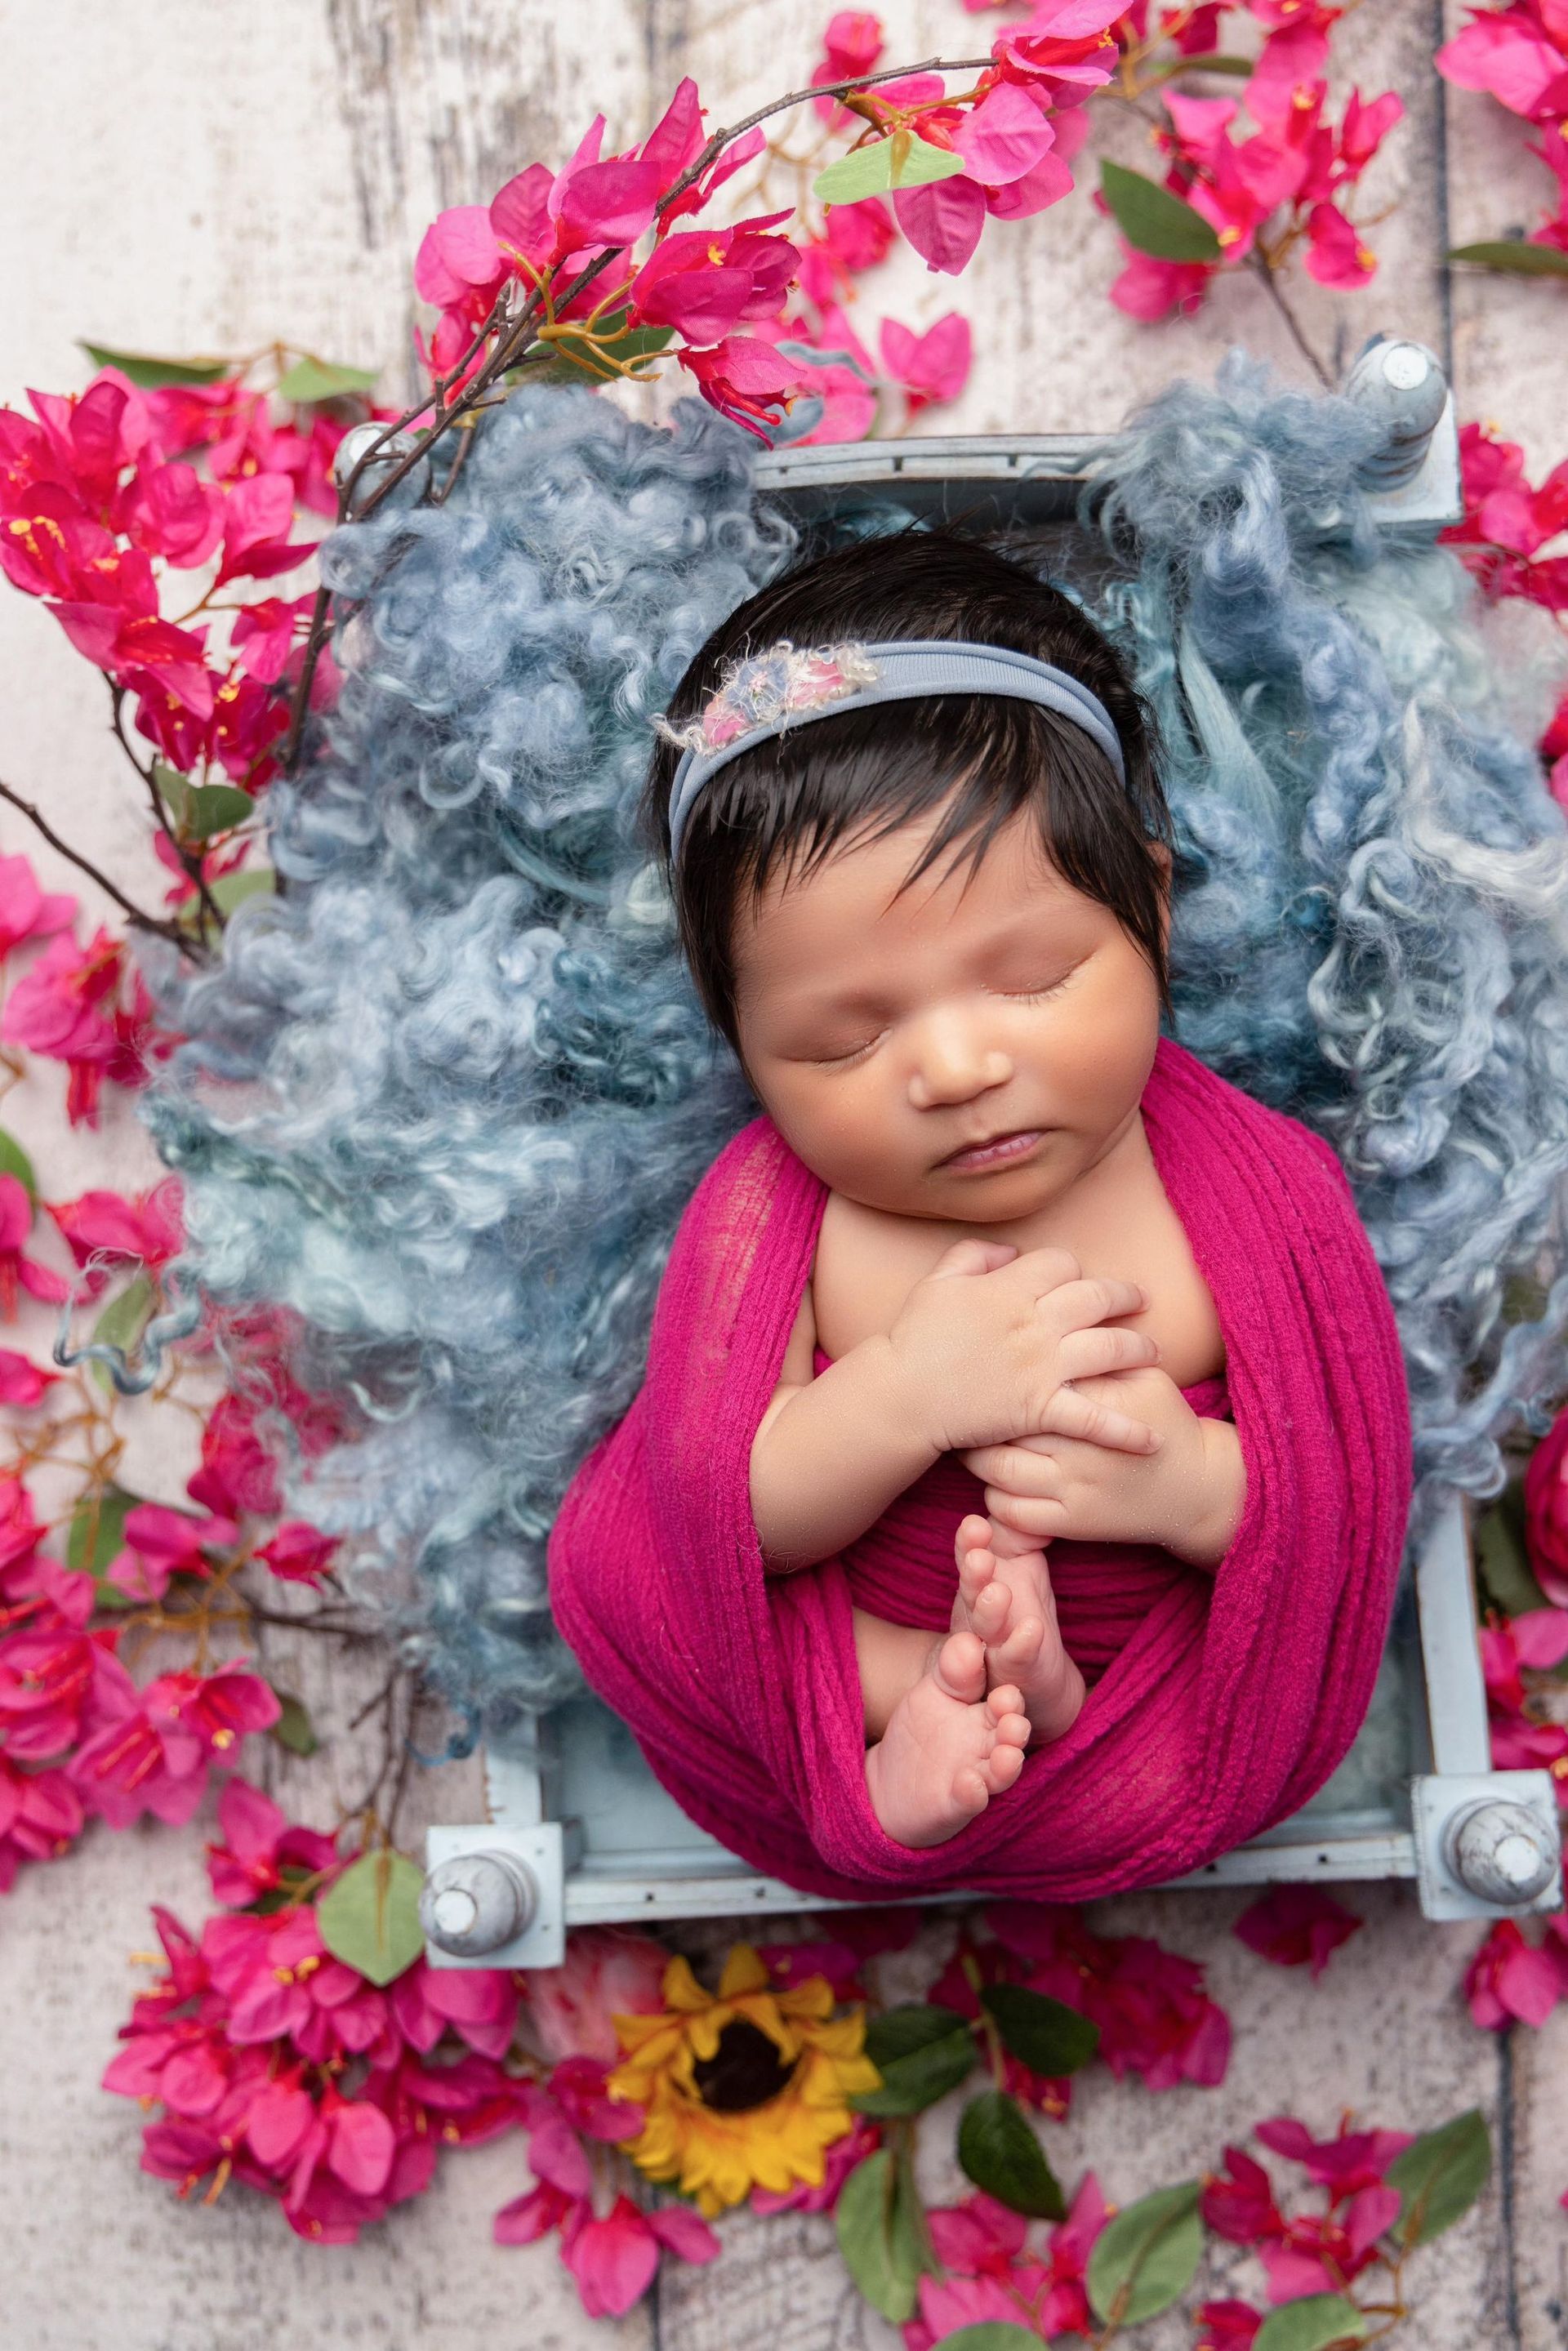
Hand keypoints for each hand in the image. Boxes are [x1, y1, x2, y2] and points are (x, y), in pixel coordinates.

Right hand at [880, 1240, 1164, 1458]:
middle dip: (1125, 1296)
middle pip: (1098, 1298)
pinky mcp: (1042, 1408)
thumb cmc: (913, 1339)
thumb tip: (1008, 1252)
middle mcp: (1035, 1323)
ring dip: (1138, 1349)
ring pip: (1109, 1348)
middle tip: (1141, 1301)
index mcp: (1010, 1289)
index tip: (1078, 1281)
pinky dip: (1126, 1429)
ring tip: (1153, 1353)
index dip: (1073, 1270)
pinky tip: (1151, 1437)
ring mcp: (1043, 1367)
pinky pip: (1094, 1418)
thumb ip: (971, 1256)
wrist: (902, 1396)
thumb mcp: (936, 1283)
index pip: (1062, 1264)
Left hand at [960, 1366, 1246, 1568]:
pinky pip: (1013, 1513)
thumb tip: (1055, 1314)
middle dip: (979, 1413)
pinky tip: (993, 1480)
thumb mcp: (1144, 1376)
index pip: (1035, 1382)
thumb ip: (1102, 1350)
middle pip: (1008, 1426)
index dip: (999, 1372)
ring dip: (976, 1456)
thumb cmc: (1164, 1422)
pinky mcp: (1072, 1523)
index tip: (980, 1363)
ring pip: (999, 1473)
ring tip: (970, 1438)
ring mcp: (1073, 1488)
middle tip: (961, 1399)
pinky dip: (994, 1497)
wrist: (1194, 1489)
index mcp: (1098, 1403)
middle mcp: (1082, 1447)